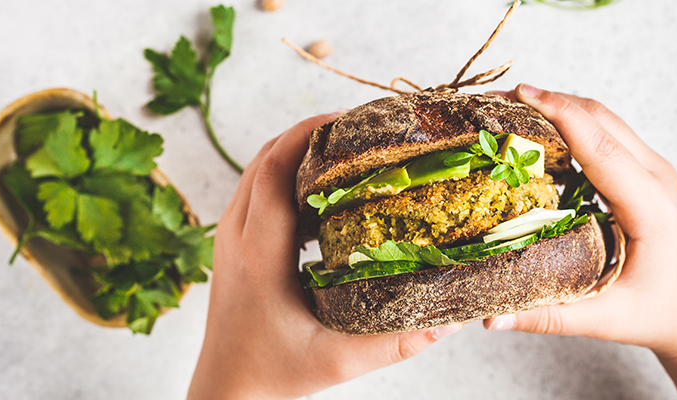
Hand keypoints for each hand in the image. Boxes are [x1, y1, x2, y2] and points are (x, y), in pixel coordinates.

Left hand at [187, 112, 461, 399]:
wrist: (226, 386)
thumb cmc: (273, 373)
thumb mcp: (338, 361)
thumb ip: (395, 343)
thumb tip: (450, 321)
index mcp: (259, 255)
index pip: (275, 171)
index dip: (308, 135)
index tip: (347, 119)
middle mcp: (236, 236)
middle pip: (264, 157)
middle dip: (306, 132)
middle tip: (356, 127)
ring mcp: (228, 237)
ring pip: (256, 169)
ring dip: (293, 149)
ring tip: (342, 147)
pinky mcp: (231, 243)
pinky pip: (254, 189)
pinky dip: (283, 172)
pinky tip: (319, 185)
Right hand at [484, 84, 676, 398]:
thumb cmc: (661, 313)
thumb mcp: (606, 319)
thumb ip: (547, 316)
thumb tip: (490, 319)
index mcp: (650, 205)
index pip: (600, 146)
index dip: (559, 115)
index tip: (520, 95)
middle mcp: (656, 177)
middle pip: (600, 118)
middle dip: (549, 101)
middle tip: (499, 101)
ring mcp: (653, 171)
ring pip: (603, 119)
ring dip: (559, 107)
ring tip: (511, 109)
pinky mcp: (644, 173)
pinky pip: (606, 133)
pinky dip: (572, 122)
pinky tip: (540, 132)